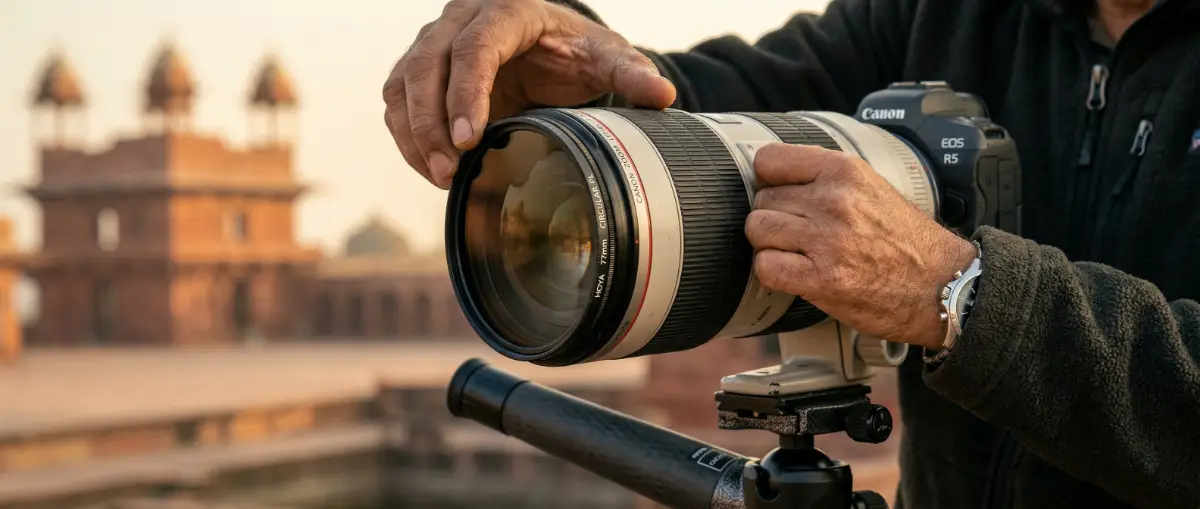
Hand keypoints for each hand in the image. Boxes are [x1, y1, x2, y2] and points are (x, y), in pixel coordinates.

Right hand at [382, 0, 676, 188]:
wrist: (550, 47)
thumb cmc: (576, 52)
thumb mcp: (606, 57)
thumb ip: (630, 72)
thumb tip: (662, 95)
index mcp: (506, 10)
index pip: (474, 48)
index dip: (467, 93)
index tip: (470, 138)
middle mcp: (460, 18)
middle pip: (425, 64)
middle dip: (431, 122)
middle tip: (448, 171)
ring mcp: (434, 42)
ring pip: (403, 84)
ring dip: (414, 133)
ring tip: (440, 177)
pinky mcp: (419, 69)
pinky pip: (398, 102)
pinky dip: (408, 137)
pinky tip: (432, 169)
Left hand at [745, 143, 977, 348]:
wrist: (941, 284)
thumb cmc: (906, 240)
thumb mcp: (872, 187)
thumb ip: (825, 178)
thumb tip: (773, 177)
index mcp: (845, 172)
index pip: (770, 159)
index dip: (767, 180)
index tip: (777, 193)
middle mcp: (834, 201)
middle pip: (761, 200)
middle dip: (772, 217)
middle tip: (796, 232)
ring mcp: (827, 240)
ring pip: (758, 231)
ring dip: (769, 244)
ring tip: (794, 252)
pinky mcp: (822, 279)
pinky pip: (766, 267)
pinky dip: (773, 272)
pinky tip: (793, 273)